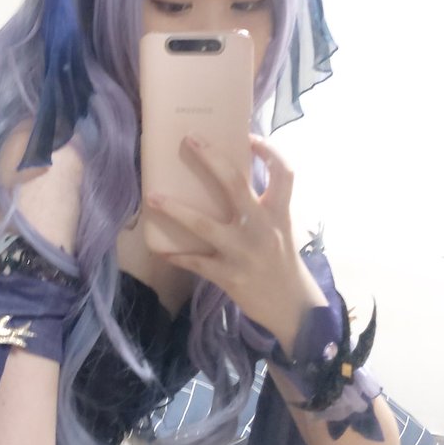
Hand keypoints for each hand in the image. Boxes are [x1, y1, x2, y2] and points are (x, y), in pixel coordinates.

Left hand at [146, 134, 324, 348]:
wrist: (291, 307)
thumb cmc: (281, 261)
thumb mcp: (282, 229)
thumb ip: (264, 207)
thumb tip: (230, 179)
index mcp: (279, 213)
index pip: (283, 173)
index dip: (269, 151)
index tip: (248, 137)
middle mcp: (262, 228)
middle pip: (235, 184)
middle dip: (210, 159)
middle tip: (189, 140)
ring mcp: (243, 252)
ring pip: (204, 225)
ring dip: (175, 210)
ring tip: (152, 197)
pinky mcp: (229, 276)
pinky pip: (196, 262)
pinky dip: (177, 255)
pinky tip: (161, 251)